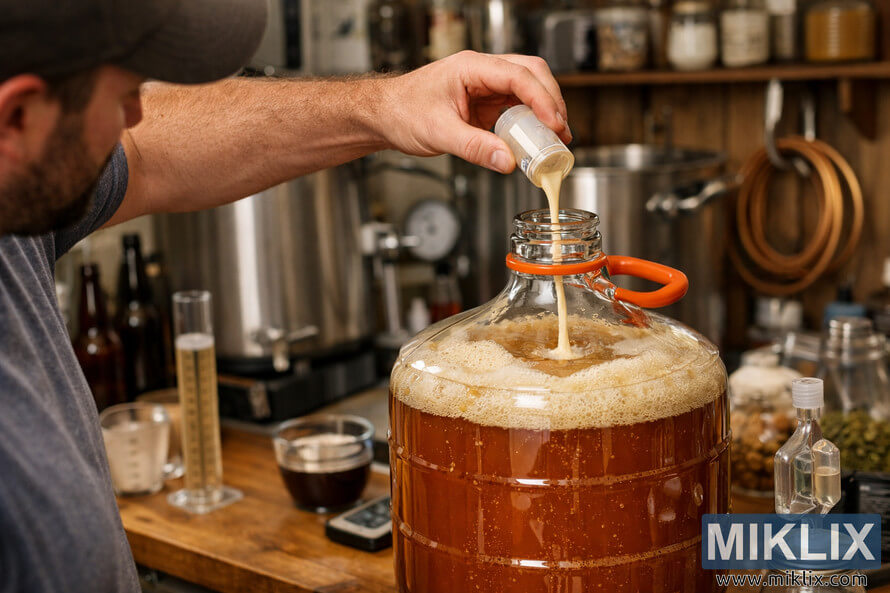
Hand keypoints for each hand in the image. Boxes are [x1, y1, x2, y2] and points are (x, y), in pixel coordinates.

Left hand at [375, 51, 570, 173]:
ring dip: (544, 111)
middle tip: (561, 133)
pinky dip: (530, 122)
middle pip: (532, 74)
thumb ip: (475, 148)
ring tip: (553, 139)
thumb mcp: (439, 134)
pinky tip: (534, 140)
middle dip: (551, 102)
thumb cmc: (402, 113)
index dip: (542, 99)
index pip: (518, 76)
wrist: (384, 116)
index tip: (555, 123)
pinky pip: (516, 107)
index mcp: (471, 68)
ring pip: (528, 89)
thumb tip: (508, 162)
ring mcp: (485, 86)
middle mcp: (482, 72)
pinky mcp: (485, 103)